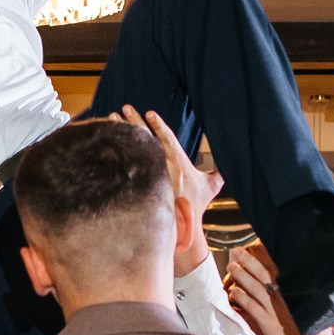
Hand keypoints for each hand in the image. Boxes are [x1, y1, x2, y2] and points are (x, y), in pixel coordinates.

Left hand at [114, 105, 219, 274]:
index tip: (149, 112)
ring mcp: (149, 176)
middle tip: (125, 107)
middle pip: (145, 138)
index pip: (167, 138)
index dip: (158, 124)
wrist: (182, 227)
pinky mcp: (138, 185)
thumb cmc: (196, 206)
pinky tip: (105, 142)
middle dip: (134, 120)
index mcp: (178, 163)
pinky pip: (124, 166)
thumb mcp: (211, 188)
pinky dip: (115, 154)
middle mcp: (162, 167)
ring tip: (110, 117)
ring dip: (120, 131)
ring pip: (132, 149)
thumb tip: (228, 166)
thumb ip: (219, 173)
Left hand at [226, 244, 324, 334]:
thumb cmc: (313, 329)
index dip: (266, 256)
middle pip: (264, 274)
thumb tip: (304, 281)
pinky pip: (252, 308)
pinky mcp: (268, 323)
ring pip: (255, 288)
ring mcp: (275, 309)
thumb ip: (305, 293)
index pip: (279, 268)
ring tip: (232, 266)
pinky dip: (242, 298)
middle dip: (250, 260)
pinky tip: (232, 291)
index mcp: (295, 290)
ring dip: (242, 276)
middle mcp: (284, 296)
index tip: (255, 244)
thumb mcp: (312, 306)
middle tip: (237, 251)